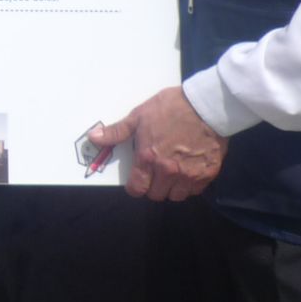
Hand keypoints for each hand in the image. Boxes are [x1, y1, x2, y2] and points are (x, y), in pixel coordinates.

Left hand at [90, 87, 226, 200]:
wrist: (205, 105)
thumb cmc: (170, 108)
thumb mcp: (138, 116)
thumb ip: (117, 131)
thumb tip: (92, 138)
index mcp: (148, 158)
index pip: (137, 188)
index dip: (135, 187)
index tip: (137, 180)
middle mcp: (168, 172)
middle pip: (156, 194)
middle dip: (152, 187)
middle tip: (154, 174)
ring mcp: (190, 175)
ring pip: (176, 196)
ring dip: (172, 188)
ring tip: (171, 175)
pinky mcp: (208, 174)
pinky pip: (195, 190)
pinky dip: (190, 185)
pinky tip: (188, 172)